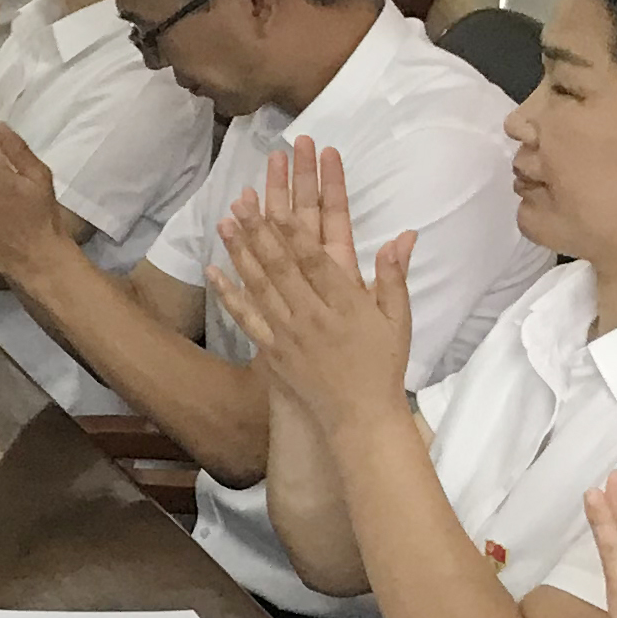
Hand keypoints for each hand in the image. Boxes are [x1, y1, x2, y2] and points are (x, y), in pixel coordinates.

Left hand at [207, 141, 411, 431]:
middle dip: (262, 229)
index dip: (297, 228)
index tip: (282, 200)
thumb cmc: (383, 366)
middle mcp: (313, 315)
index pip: (316, 259)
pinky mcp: (272, 352)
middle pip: (282, 265)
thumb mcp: (399, 319)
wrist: (360, 418)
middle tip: (244, 199)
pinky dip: (229, 294)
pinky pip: (247, 318)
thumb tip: (402, 235)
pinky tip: (214, 270)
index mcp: (346, 304)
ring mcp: (289, 334)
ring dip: (241, 251)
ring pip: (260, 286)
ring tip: (226, 220)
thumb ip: (395, 276)